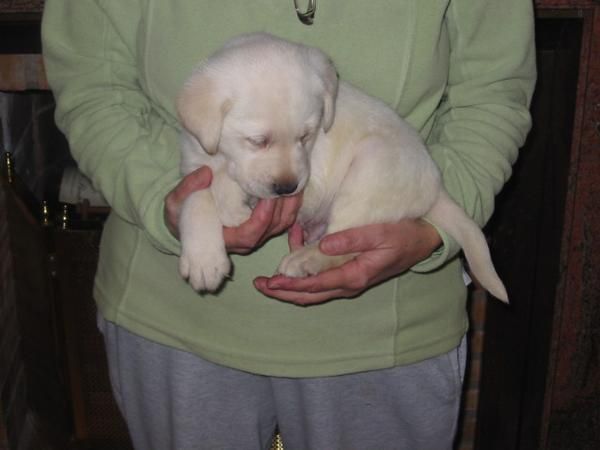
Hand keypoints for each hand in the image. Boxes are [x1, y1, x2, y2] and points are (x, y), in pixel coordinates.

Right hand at [164, 166, 301, 252]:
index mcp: (225, 239)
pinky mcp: (260, 226)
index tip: (268, 197)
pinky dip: (290, 207)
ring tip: (294, 185)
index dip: (263, 218)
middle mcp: (243, 241)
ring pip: (280, 226)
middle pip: (271, 230)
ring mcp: (253, 235)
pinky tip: (293, 190)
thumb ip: (187, 188)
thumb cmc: (180, 214)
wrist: (184, 221)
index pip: (251, 234)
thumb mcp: (175, 203)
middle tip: (286, 186)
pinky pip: (281, 221)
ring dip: (290, 207)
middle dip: (283, 209)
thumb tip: (205, 173)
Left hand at [254, 219, 441, 304]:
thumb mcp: (380, 232)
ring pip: (315, 292)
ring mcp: (350, 281)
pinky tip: (296, 259)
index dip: (289, 285)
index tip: (268, 282)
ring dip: (292, 288)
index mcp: (354, 275)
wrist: (424, 241)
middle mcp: (349, 283)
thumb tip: (322, 243)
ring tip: (271, 281)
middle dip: (283, 292)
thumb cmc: (403, 234)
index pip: (314, 285)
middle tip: (260, 286)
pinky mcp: (352, 275)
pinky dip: (306, 277)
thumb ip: (351, 238)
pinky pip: (323, 282)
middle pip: (309, 294)